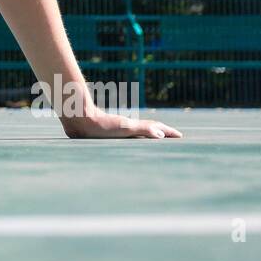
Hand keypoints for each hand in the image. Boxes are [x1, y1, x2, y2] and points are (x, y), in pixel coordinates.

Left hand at [61, 108, 182, 139]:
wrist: (79, 119)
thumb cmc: (100, 126)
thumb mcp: (124, 128)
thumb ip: (142, 130)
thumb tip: (161, 135)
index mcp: (133, 127)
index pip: (155, 129)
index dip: (167, 132)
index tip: (180, 136)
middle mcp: (127, 127)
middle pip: (148, 129)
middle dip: (162, 133)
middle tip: (172, 137)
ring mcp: (117, 129)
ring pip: (137, 132)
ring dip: (148, 135)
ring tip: (155, 139)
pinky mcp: (107, 133)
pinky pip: (125, 136)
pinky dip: (132, 138)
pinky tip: (128, 142)